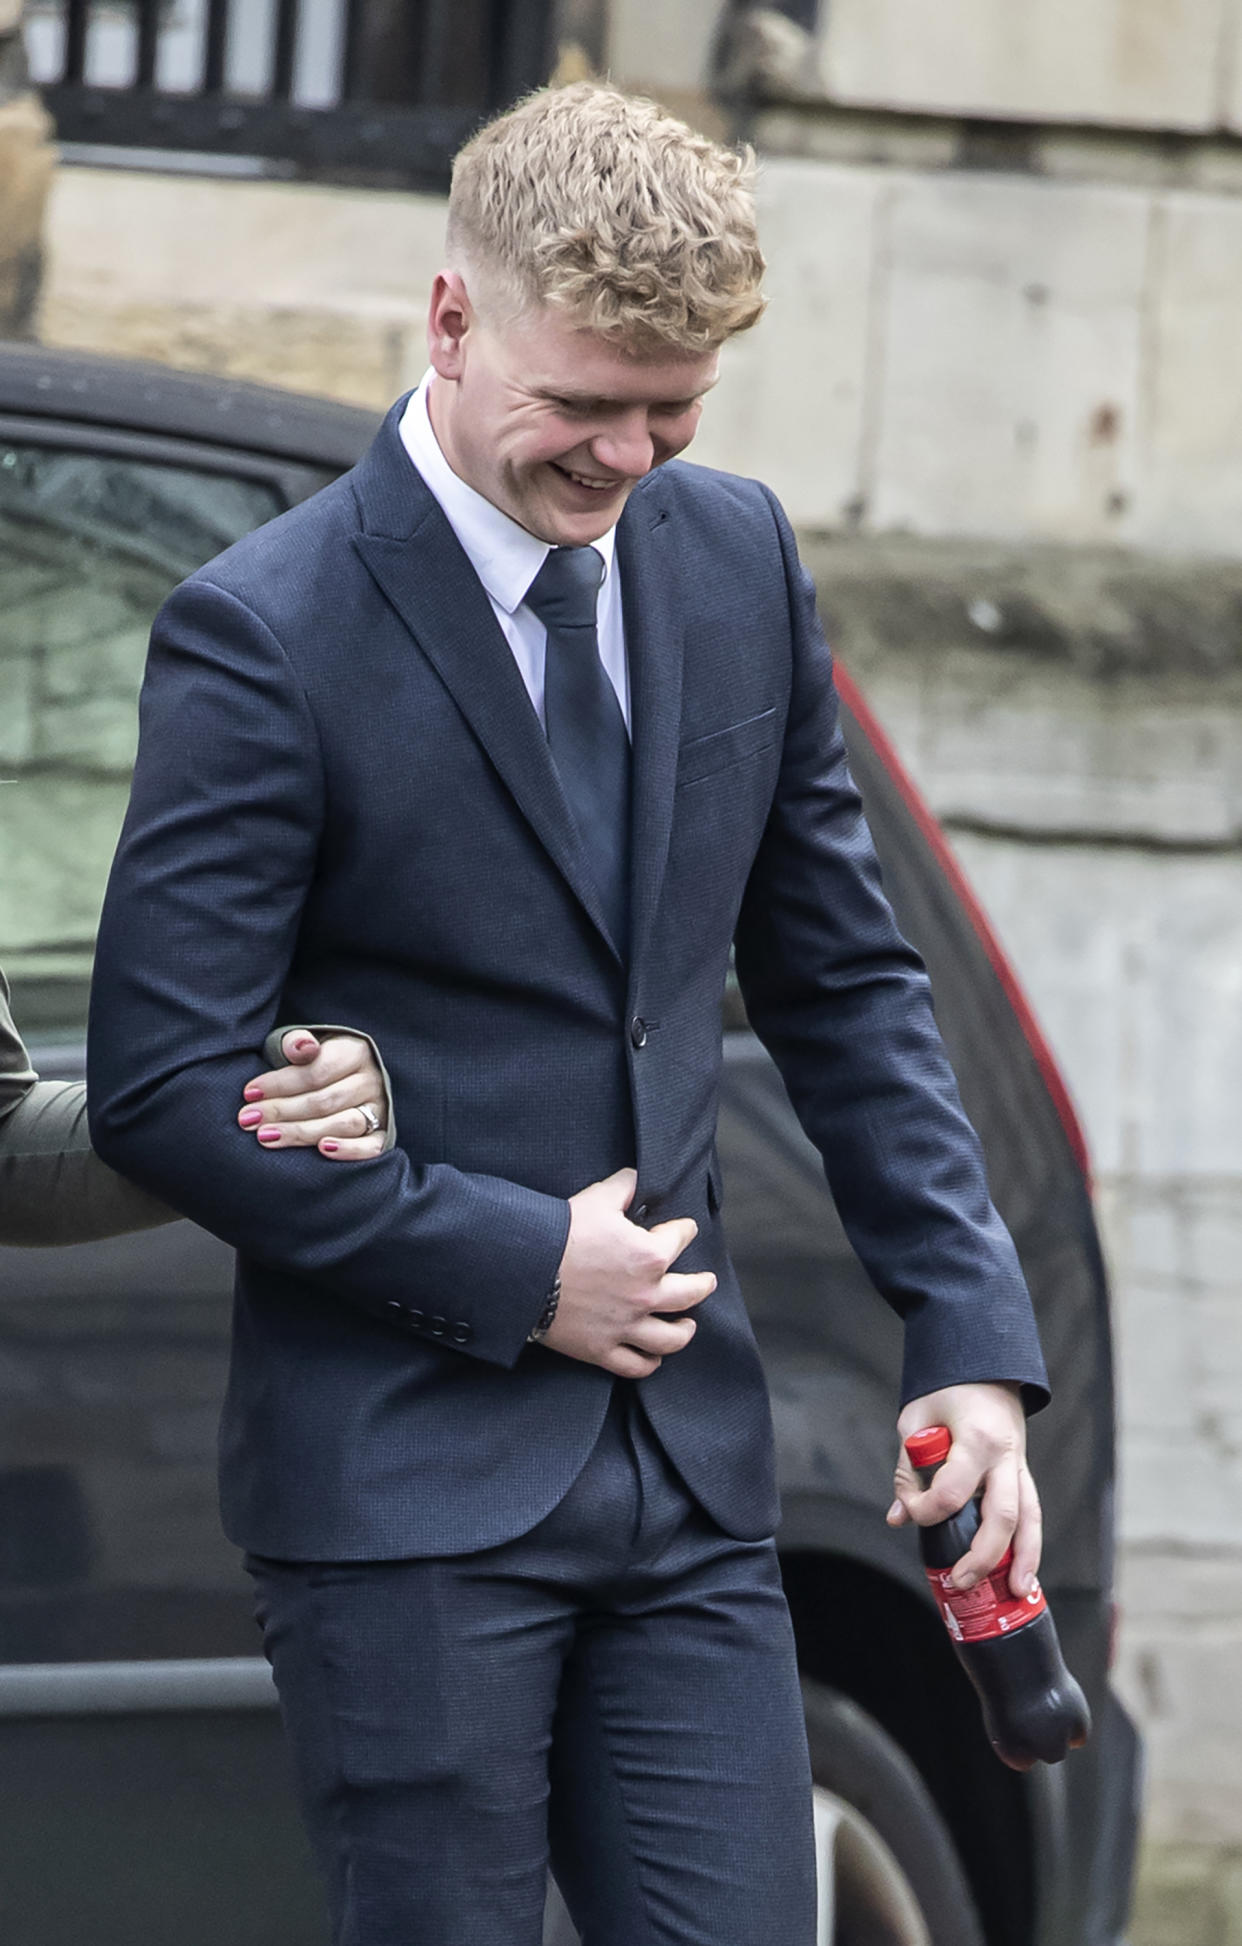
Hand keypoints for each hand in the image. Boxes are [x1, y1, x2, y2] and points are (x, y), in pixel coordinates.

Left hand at [237, 1031, 388, 1159]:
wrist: (345, 1081)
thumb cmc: (316, 1064)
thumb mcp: (305, 1046)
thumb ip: (297, 1043)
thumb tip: (301, 1047)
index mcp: (355, 1052)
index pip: (316, 1071)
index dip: (280, 1083)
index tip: (249, 1093)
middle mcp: (371, 1081)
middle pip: (325, 1100)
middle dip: (282, 1111)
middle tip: (248, 1120)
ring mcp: (380, 1110)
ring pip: (344, 1124)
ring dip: (303, 1132)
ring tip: (267, 1137)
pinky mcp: (383, 1135)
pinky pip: (372, 1148)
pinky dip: (349, 1150)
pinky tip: (322, 1150)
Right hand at [542, 1167, 715, 1378]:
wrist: (523, 1269)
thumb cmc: (561, 1232)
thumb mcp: (598, 1197)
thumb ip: (626, 1186)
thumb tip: (638, 1178)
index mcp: (650, 1256)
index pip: (680, 1239)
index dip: (682, 1230)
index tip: (682, 1230)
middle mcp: (646, 1295)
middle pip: (689, 1294)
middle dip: (702, 1285)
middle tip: (706, 1281)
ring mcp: (625, 1326)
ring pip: (670, 1338)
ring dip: (683, 1331)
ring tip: (688, 1325)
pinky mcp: (601, 1349)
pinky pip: (635, 1365)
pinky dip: (649, 1363)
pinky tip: (654, 1358)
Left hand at [887, 1381, 1042, 1601]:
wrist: (984, 1364)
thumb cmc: (947, 1388)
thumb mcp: (916, 1418)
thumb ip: (907, 1469)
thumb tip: (897, 1518)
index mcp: (976, 1438)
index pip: (951, 1492)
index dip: (924, 1509)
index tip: (907, 1510)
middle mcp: (1005, 1455)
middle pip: (1003, 1515)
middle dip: (983, 1555)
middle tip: (960, 1581)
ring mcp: (1019, 1464)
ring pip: (1030, 1518)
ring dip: (1024, 1558)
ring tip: (1017, 1592)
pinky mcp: (1022, 1472)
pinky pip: (1032, 1511)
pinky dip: (1029, 1544)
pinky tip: (1023, 1572)